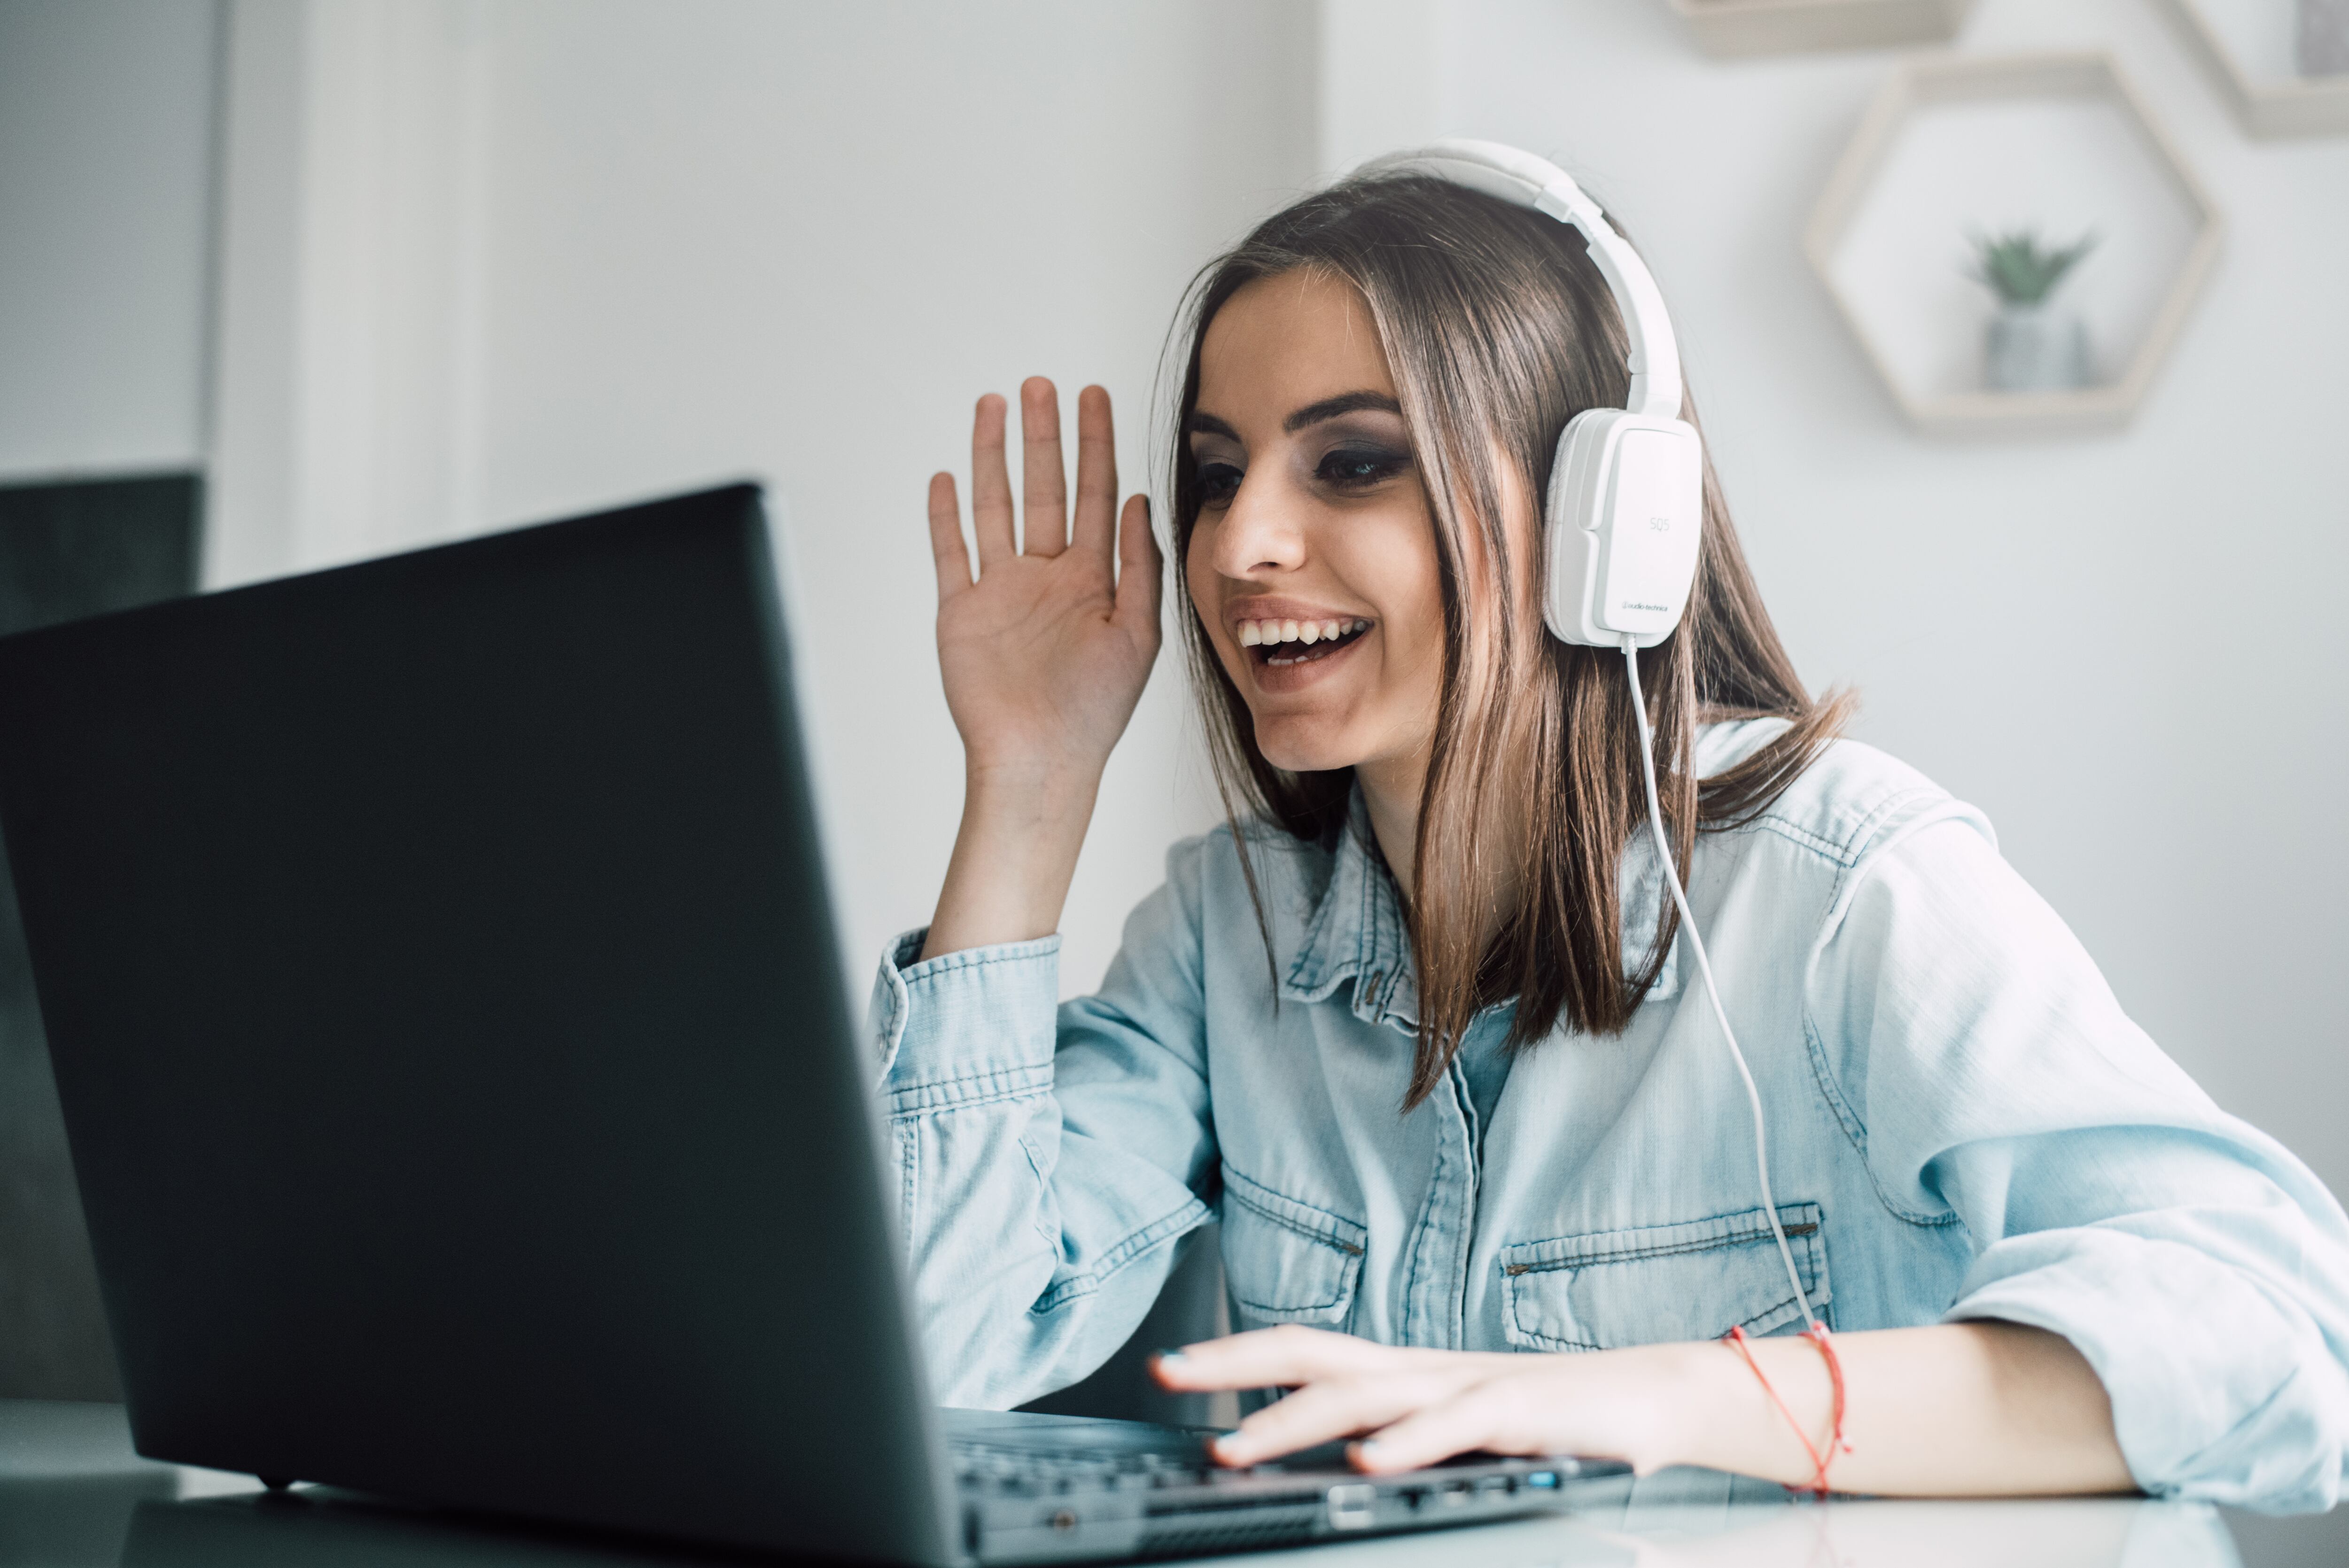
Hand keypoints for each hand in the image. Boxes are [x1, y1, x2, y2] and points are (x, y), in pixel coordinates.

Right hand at [927, 379, 1160, 787]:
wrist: (1038, 760)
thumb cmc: (1094, 711)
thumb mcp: (1137, 635)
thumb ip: (1139, 566)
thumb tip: (1140, 500)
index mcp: (1092, 580)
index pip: (1095, 495)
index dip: (1095, 444)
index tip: (1092, 396)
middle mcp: (1046, 576)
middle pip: (1043, 488)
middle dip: (1043, 436)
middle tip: (1042, 385)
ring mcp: (1001, 590)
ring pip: (995, 506)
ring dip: (993, 456)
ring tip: (994, 404)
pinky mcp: (961, 610)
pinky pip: (951, 551)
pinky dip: (945, 514)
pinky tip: (948, 475)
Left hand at [1150, 1325, 1701, 1476]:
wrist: (1647, 1396)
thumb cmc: (1545, 1415)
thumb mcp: (1449, 1425)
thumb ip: (1390, 1433)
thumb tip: (1318, 1454)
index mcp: (1402, 1373)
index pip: (1302, 1350)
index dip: (1233, 1354)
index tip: (1169, 1365)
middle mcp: (1421, 1369)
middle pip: (1311, 1355)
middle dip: (1232, 1364)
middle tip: (1167, 1371)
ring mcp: (1466, 1385)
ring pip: (1365, 1394)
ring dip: (1292, 1420)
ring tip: (1235, 1447)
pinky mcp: (1518, 1410)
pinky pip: (1453, 1425)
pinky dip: (1406, 1444)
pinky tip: (1368, 1463)